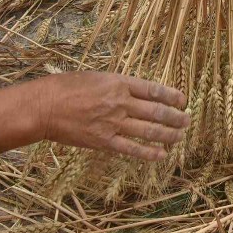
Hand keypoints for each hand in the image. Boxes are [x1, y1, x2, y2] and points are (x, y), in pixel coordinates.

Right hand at [0, 71, 188, 160]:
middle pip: (157, 111)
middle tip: (187, 120)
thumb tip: (136, 92)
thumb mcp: (96, 77)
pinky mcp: (104, 141)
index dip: (172, 96)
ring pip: (149, 130)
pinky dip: (149, 153)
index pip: (154, 90)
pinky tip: (162, 155)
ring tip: (180, 136)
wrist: (45, 106)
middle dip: (176, 117)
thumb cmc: (67, 88)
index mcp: (119, 83)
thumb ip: (117, 85)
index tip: (183, 100)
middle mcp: (120, 102)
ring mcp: (113, 123)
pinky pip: (132, 149)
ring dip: (169, 134)